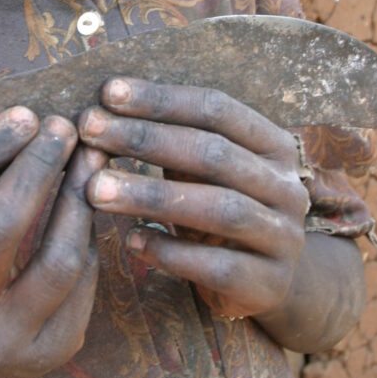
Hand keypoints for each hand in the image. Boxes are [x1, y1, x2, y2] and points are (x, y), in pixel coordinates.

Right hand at [0, 107, 105, 377]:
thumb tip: (30, 121)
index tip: (24, 115)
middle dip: (37, 168)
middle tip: (64, 127)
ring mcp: (5, 336)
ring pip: (56, 260)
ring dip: (78, 199)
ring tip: (92, 159)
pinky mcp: (51, 351)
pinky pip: (83, 284)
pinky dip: (90, 237)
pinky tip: (95, 205)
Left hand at [77, 78, 309, 319]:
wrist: (264, 283)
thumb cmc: (216, 210)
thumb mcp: (201, 172)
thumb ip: (167, 143)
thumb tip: (101, 108)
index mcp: (273, 146)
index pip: (217, 108)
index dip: (161, 99)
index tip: (107, 93)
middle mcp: (287, 186)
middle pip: (214, 153)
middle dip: (146, 139)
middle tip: (89, 130)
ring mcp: (284, 237)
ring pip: (219, 209)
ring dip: (151, 196)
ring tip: (95, 189)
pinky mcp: (269, 284)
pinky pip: (218, 267)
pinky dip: (171, 252)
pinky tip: (131, 242)